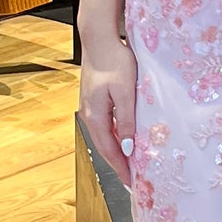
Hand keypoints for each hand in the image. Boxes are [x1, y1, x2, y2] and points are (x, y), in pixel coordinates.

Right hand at [79, 33, 137, 186]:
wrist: (99, 39)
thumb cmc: (115, 62)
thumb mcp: (125, 92)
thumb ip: (126, 121)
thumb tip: (127, 148)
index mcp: (95, 116)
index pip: (109, 150)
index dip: (121, 168)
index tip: (132, 182)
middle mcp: (89, 115)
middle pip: (104, 146)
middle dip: (118, 164)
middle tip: (133, 179)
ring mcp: (89, 107)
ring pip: (104, 136)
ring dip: (116, 151)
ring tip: (130, 163)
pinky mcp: (93, 99)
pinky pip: (104, 125)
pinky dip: (114, 137)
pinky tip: (123, 138)